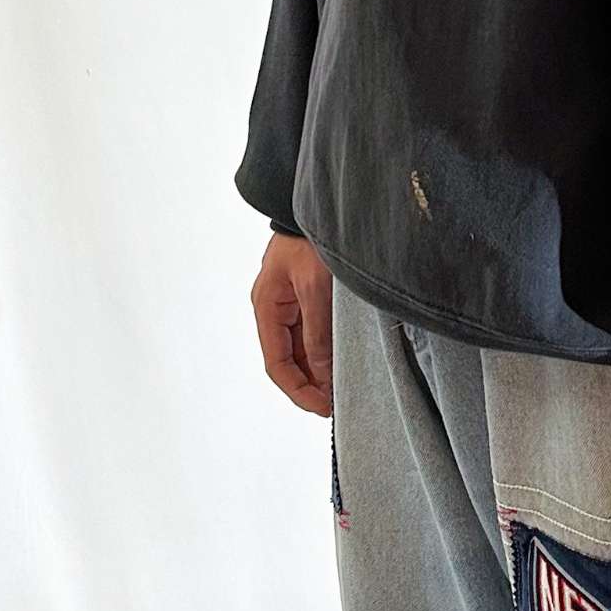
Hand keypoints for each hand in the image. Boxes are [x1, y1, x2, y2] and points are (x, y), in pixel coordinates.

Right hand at [250, 230, 333, 415]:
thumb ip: (317, 332)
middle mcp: (275, 307)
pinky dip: (326, 347)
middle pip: (290, 359)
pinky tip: (343, 357)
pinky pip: (314, 329)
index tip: (323, 407)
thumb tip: (322, 373)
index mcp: (267, 306)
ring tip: (343, 385)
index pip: (277, 364)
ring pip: (303, 347)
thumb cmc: (311, 239)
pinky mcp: (309, 293)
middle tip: (338, 401)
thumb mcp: (315, 288)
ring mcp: (291, 300)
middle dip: (311, 383)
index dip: (299, 390)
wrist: (325, 202)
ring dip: (320, 367)